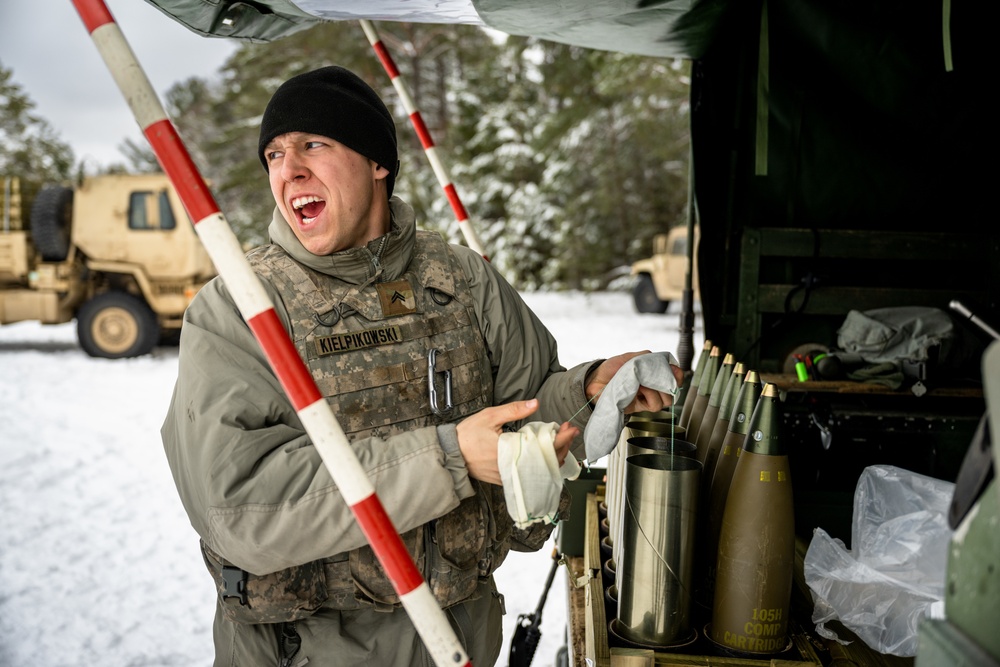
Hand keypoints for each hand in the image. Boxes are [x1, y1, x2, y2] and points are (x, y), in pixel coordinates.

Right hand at [456, 399, 579, 484]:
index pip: (544, 447)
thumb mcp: (490, 416)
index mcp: (509, 451)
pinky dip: (542, 465)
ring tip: (562, 442)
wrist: (452, 454)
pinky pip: (531, 474)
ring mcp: (510, 475)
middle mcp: (512, 467)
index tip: (570, 428)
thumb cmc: (468, 434)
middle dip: (563, 446)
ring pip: (540, 470)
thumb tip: (535, 403)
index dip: (561, 438)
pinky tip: (547, 455)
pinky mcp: (506, 479)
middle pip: (547, 461)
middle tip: (570, 431)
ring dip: (554, 456)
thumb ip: (514, 410)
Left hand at [585, 350, 683, 413]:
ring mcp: (646, 397)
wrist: (595, 381)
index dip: (677, 375)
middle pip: (673, 390)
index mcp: (651, 373)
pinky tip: (640, 390)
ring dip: (658, 390)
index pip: (673, 375)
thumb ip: (647, 357)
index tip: (676, 373)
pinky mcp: (640, 407)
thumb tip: (663, 360)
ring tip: (643, 383)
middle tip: (658, 377)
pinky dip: (650, 396)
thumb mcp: (630, 358)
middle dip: (669, 383)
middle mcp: (651, 386)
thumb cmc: (611, 369)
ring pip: (666, 400)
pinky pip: (654, 405)